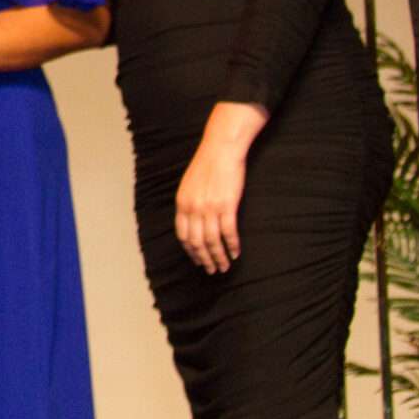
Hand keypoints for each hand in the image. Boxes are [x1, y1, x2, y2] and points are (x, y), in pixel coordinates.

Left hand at [175, 103, 262, 274]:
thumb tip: (193, 221)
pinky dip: (232, 246)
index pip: (183, 235)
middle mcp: (193, 208)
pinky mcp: (227, 206)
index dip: (190, 251)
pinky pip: (229, 232)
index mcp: (182, 203)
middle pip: (197, 242)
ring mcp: (209, 208)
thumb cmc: (207, 165)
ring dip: (219, 257)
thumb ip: (189, 203)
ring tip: (225, 266)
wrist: (221, 148)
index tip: (197, 260)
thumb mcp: (190, 185)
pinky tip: (236, 253)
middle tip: (213, 270)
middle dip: (204, 259)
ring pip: (212, 241)